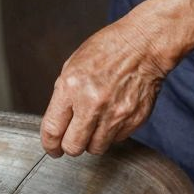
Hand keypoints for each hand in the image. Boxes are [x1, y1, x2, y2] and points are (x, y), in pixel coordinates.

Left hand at [39, 10, 172, 156]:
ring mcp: (115, 114)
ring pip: (96, 148)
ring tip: (96, 123)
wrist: (143, 45)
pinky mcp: (133, 120)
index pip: (53, 130)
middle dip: (70, 146)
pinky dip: (112, 133)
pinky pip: (116, 139)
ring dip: (92, 140)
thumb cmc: (109, 49)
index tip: (52, 148)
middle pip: (73, 147)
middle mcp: (92, 104)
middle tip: (72, 138)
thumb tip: (58, 120)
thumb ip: (63, 95)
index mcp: (71, 87)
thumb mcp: (73, 65)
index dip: (50, 144)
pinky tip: (113, 115)